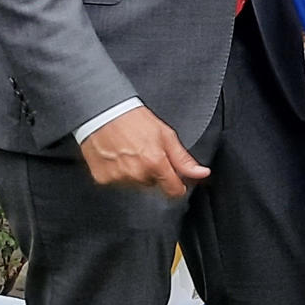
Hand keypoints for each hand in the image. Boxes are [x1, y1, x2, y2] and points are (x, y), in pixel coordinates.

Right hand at [78, 107, 210, 198]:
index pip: (174, 191)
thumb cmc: (134, 120)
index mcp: (155, 163)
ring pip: (136, 184)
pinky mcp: (103, 179)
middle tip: (147, 153)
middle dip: (155, 173)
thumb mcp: (166, 135)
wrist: (103, 113)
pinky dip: (120, 173)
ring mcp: (118, 178)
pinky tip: (118, 157)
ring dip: (137, 174)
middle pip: (154, 185)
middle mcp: (136, 174)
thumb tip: (202, 173)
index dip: (178, 185)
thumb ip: (183, 159)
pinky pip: (118, 182)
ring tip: (131, 153)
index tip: (177, 181)